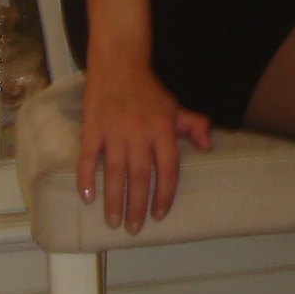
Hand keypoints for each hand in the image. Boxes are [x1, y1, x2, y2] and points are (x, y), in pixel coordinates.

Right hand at [77, 56, 211, 232]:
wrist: (119, 64)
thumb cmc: (149, 90)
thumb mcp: (175, 106)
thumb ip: (194, 125)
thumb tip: (208, 146)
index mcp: (162, 129)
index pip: (168, 168)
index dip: (165, 194)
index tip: (159, 215)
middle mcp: (140, 133)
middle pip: (140, 176)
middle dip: (137, 206)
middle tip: (134, 229)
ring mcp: (115, 131)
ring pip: (115, 172)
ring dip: (114, 199)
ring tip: (113, 221)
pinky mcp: (93, 128)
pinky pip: (88, 157)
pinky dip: (86, 178)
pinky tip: (87, 197)